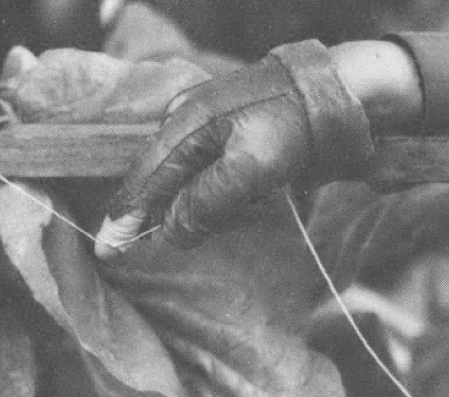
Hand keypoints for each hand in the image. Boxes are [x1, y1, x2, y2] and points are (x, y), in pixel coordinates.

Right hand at [94, 40, 421, 259]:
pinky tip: (216, 206)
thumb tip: (170, 233)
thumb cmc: (295, 127)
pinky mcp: (227, 134)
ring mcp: (206, 125)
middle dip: (145, 214)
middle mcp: (186, 122)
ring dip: (178, 206)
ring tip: (176, 229)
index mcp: (184, 125)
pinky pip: (201, 171)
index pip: (144, 179)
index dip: (124, 217)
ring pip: (179, 177)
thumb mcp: (250, 168)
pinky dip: (202, 194)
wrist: (342, 94)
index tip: (106, 250)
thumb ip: (205, 201)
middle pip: (155, 178)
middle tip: (126, 248)